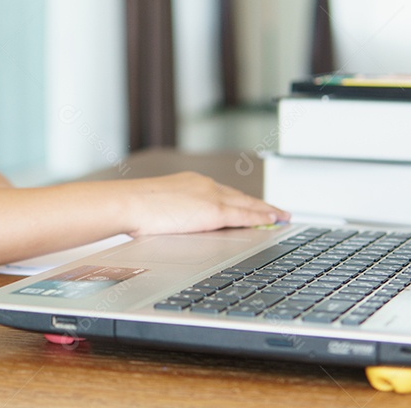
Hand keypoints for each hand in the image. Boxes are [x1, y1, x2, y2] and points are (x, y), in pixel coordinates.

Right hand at [124, 172, 289, 236]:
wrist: (128, 203)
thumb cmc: (134, 208)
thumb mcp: (158, 208)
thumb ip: (173, 214)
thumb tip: (173, 226)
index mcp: (191, 183)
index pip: (224, 193)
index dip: (241, 200)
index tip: (253, 205)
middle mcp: (205, 185)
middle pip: (240, 196)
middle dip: (260, 204)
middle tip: (277, 211)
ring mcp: (211, 196)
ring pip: (248, 203)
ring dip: (266, 210)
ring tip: (282, 217)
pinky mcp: (214, 211)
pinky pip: (246, 215)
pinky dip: (262, 218)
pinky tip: (273, 221)